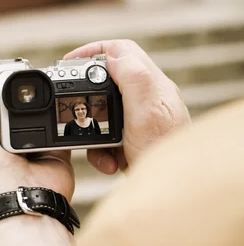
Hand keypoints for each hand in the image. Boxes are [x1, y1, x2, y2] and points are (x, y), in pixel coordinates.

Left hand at [0, 87, 74, 203]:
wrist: (23, 193)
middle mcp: (6, 140)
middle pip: (13, 105)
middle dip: (18, 96)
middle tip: (22, 91)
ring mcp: (30, 145)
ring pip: (38, 113)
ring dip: (40, 106)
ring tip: (40, 103)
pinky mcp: (53, 149)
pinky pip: (60, 127)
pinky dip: (59, 119)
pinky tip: (57, 111)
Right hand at [64, 39, 190, 173]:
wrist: (175, 194)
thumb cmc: (166, 155)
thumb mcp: (146, 114)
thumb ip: (133, 79)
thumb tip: (113, 53)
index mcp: (152, 86)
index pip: (122, 51)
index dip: (93, 50)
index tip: (69, 61)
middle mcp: (149, 99)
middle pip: (109, 79)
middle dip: (87, 92)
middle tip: (71, 100)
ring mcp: (142, 121)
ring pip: (105, 111)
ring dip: (94, 129)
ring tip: (94, 143)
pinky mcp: (134, 141)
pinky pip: (108, 137)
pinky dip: (101, 150)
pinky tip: (108, 160)